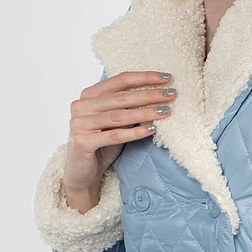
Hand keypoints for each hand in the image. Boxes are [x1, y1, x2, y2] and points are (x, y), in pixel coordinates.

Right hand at [63, 70, 177, 209]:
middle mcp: (81, 106)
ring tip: (166, 111)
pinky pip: (114, 135)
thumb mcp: (117, 122)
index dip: (144, 77)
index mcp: (88, 95)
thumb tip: (159, 94)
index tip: (167, 78)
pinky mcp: (82, 142)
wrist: (83, 173)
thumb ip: (130, 108)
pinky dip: (134, 132)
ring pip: (118, 116)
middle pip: (121, 97)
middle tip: (171, 94)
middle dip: (149, 94)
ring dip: (145, 112)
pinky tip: (152, 129)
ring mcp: (79, 123)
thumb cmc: (102, 144)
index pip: (120, 80)